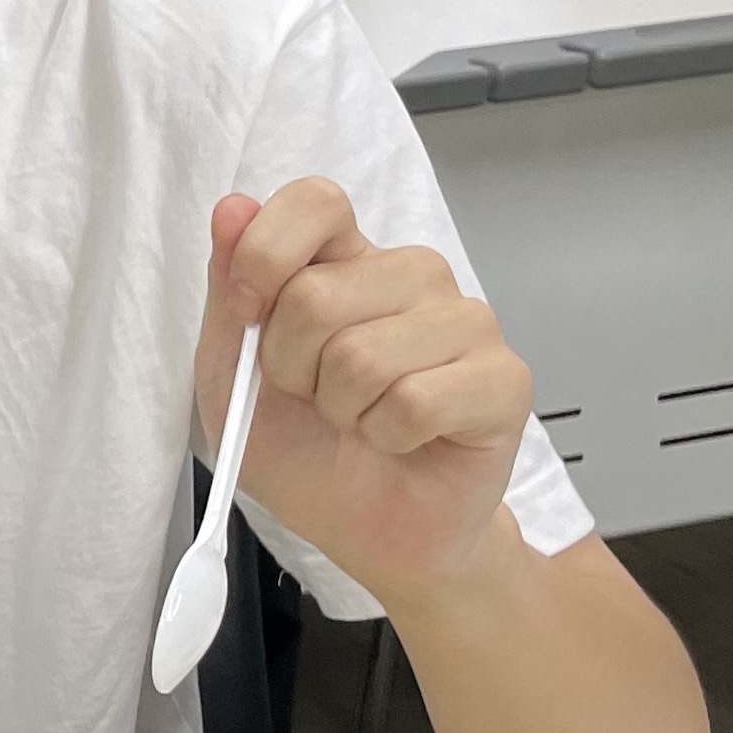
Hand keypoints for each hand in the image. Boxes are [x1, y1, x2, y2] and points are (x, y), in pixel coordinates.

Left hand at [201, 179, 530, 603]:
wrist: (364, 531)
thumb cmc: (305, 451)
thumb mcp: (231, 373)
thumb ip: (229, 289)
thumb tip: (232, 207)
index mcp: (346, 260)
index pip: (316, 201)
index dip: (266, 254)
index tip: (247, 315)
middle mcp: (411, 277)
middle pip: (318, 293)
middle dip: (290, 368)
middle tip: (315, 399)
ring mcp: (466, 323)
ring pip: (364, 353)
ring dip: (341, 409)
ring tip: (359, 421)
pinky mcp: (504, 379)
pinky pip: (417, 400)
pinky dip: (387, 436)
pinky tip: (400, 440)